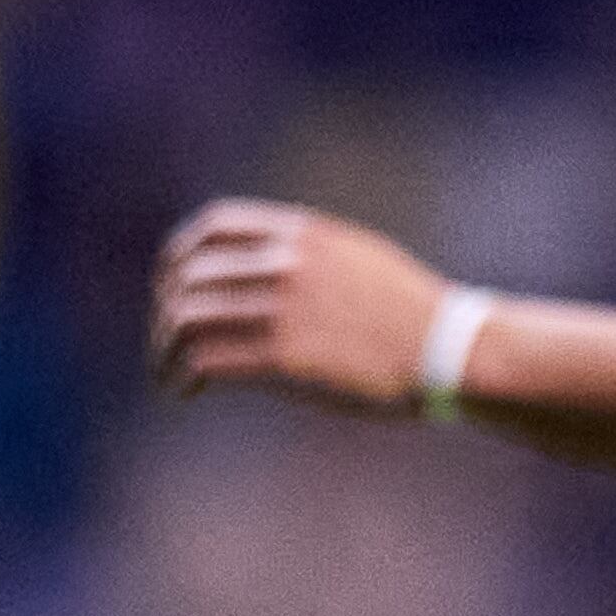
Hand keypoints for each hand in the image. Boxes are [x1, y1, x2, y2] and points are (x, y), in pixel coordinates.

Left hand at [151, 198, 448, 415]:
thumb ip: (304, 254)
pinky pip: (206, 357)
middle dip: (165, 313)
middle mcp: (287, 262)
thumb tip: (255, 268)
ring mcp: (284, 307)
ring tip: (170, 373)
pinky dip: (183, 374)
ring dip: (164, 349)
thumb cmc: (408, 313)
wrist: (450, 349)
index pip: (213, 226)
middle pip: (189, 276)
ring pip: (186, 319)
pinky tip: (188, 388)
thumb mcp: (356, 257)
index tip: (170, 285)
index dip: (178, 255)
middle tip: (167, 344)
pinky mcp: (285, 355)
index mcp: (304, 234)